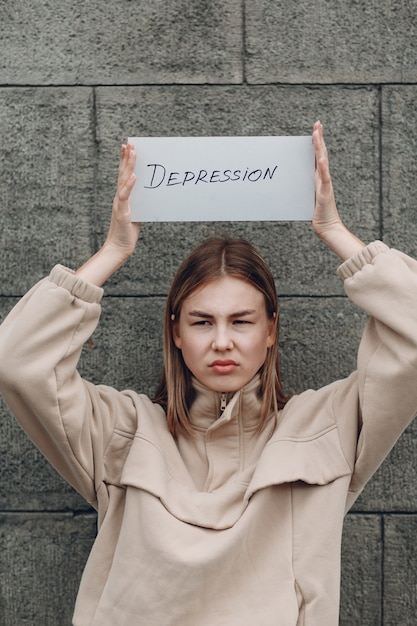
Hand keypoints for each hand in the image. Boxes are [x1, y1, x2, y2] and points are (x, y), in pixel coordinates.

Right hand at [75, 143, 140, 285]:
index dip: (125, 160)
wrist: (120, 247)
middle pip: (122, 173)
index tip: (128, 146)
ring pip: (123, 180)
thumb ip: (142, 203)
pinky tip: (134, 176)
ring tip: (132, 152)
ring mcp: (119, 203)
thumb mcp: (138, 213)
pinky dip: (129, 185)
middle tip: (129, 143)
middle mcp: (119, 197)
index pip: (124, 175)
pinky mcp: (122, 212)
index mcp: (123, 196)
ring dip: (128, 166)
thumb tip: (152, 194)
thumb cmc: (129, 231)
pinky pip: (125, 196)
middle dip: (126, 157)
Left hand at [312, 121, 341, 237]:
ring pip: (323, 161)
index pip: (317, 156)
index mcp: (318, 177)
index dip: (317, 142)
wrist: (327, 225)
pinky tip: (320, 158)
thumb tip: (292, 180)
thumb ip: (303, 187)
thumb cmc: (317, 213)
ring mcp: (325, 183)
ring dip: (320, 147)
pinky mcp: (325, 192)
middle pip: (321, 154)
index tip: (316, 128)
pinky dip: (323, 167)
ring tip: (317, 134)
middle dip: (319, 138)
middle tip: (317, 124)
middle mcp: (323, 177)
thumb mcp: (307, 196)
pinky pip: (324, 178)